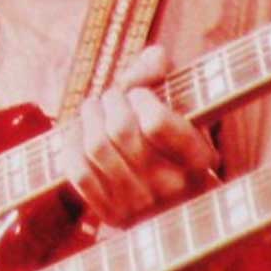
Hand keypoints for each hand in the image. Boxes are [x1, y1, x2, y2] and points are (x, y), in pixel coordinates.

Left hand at [59, 46, 218, 225]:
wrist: (181, 212)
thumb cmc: (179, 149)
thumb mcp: (186, 113)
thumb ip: (167, 78)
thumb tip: (154, 54)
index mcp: (199, 158)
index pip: (155, 121)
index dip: (140, 96)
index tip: (140, 93)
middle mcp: (171, 186)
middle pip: (120, 128)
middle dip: (110, 100)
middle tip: (112, 95)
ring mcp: (140, 205)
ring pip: (96, 147)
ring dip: (89, 116)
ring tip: (94, 107)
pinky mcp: (113, 216)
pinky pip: (79, 172)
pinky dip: (72, 145)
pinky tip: (78, 132)